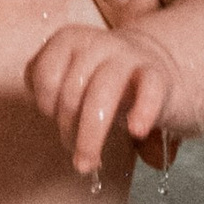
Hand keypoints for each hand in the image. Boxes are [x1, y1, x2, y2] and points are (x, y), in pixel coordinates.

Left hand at [30, 17, 171, 176]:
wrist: (155, 67)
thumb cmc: (102, 81)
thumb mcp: (71, 77)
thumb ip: (50, 90)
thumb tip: (46, 112)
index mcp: (70, 39)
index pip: (45, 74)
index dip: (46, 105)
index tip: (55, 121)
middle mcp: (98, 43)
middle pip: (72, 89)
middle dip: (68, 128)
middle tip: (75, 154)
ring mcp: (129, 56)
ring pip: (104, 92)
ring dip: (92, 134)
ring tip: (89, 164)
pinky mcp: (158, 74)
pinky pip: (149, 90)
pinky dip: (142, 111)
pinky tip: (136, 131)